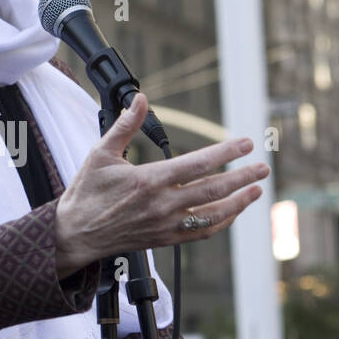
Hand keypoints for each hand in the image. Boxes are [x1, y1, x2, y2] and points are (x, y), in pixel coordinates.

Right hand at [54, 93, 268, 276]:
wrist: (75, 234)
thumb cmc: (86, 193)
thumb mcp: (100, 154)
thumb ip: (125, 126)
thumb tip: (140, 99)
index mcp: (149, 181)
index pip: (198, 164)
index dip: (226, 152)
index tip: (245, 143)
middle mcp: (162, 205)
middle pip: (214, 190)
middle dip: (242, 176)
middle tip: (263, 166)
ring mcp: (166, 225)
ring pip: (213, 214)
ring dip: (239, 201)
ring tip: (256, 189)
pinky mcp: (165, 239)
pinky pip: (201, 233)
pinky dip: (222, 222)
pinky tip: (232, 212)